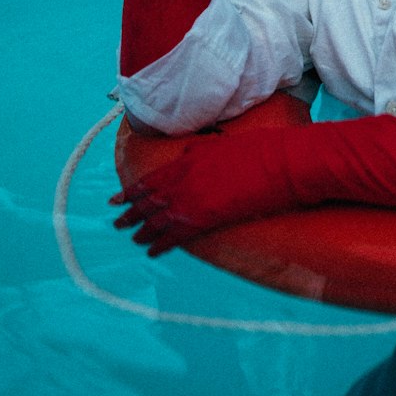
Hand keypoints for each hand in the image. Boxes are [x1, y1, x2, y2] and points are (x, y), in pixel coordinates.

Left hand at [110, 129, 293, 256]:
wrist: (279, 163)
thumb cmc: (261, 151)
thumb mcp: (225, 144)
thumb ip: (202, 150)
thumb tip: (188, 152)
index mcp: (189, 159)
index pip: (153, 177)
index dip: (133, 189)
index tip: (118, 197)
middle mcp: (184, 179)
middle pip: (149, 199)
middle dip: (131, 211)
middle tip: (116, 221)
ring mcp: (192, 199)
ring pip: (156, 218)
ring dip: (142, 228)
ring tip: (131, 237)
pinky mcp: (203, 218)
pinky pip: (173, 235)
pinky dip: (160, 243)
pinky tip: (151, 251)